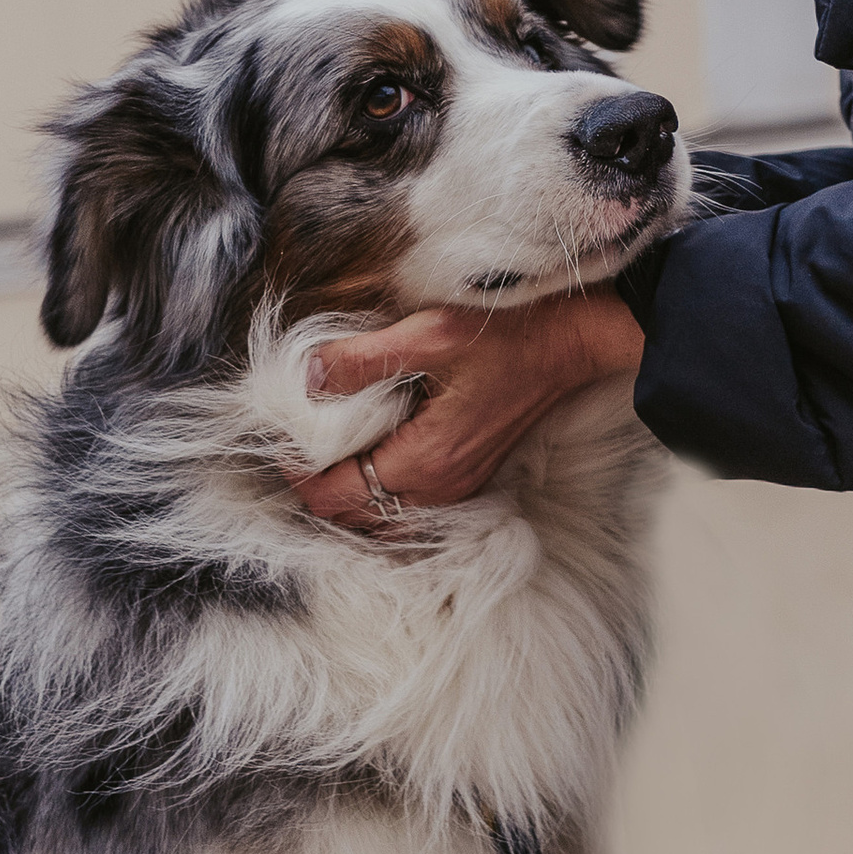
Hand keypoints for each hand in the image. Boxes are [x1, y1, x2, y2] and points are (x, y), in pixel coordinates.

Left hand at [296, 292, 646, 521]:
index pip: (336, 495)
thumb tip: (306, 378)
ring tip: (325, 454)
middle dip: (317, 488)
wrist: (571, 343)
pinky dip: (379, 494)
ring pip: (381, 517)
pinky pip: (408, 507)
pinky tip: (368, 458)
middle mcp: (439, 489)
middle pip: (353, 516)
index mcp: (423, 461)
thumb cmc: (505, 335)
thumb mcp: (428, 335)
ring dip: (348, 495)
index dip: (298, 473)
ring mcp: (457, 488)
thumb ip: (362, 360)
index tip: (281, 438)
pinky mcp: (468, 478)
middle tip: (294, 445)